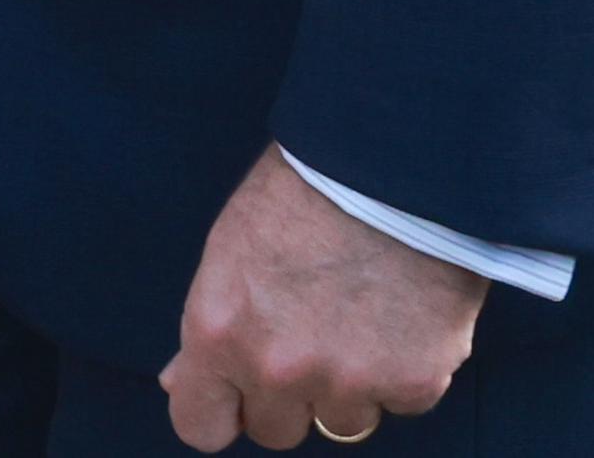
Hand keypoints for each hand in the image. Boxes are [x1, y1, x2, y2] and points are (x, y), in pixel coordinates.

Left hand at [159, 147, 479, 450]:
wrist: (392, 162)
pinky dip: (405, 369)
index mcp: (219, 332)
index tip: (236, 397)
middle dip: (289, 395)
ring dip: (350, 384)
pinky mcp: (414, 383)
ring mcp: (348, 382)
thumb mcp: (229, 252)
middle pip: (276, 431)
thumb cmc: (303, 192)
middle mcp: (277, 368)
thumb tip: (179, 382)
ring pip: (342, 422)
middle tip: (311, 336)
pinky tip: (402, 313)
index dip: (220, 411)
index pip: (199, 426)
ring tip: (361, 315)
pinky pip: (401, 403)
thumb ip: (209, 329)